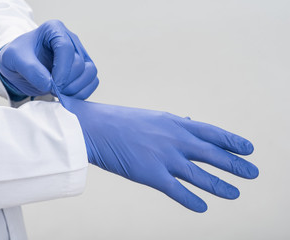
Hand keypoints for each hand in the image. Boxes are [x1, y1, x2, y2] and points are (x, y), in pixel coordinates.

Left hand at [0, 20, 98, 99]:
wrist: (20, 67)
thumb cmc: (18, 57)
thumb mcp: (13, 58)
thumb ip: (30, 69)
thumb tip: (49, 84)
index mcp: (54, 29)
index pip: (66, 48)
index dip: (61, 70)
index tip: (51, 85)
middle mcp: (71, 40)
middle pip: (80, 64)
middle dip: (66, 83)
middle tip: (51, 90)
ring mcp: (80, 55)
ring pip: (91, 73)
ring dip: (77, 89)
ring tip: (59, 94)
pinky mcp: (84, 70)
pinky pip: (93, 82)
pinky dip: (82, 93)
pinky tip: (67, 96)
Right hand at [61, 95, 258, 211]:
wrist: (96, 128)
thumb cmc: (121, 121)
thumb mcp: (153, 116)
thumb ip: (173, 123)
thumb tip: (189, 122)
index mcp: (175, 124)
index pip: (212, 133)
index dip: (232, 141)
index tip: (248, 148)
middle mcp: (175, 140)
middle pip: (213, 155)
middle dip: (235, 165)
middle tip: (252, 173)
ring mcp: (165, 158)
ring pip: (200, 175)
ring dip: (220, 185)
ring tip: (235, 193)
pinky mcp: (152, 175)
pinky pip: (178, 191)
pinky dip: (192, 200)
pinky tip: (203, 207)